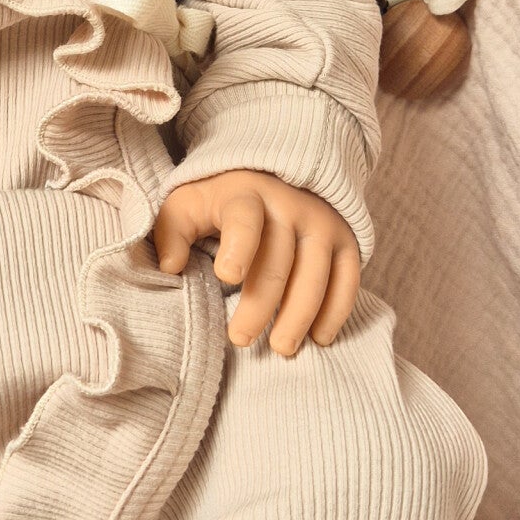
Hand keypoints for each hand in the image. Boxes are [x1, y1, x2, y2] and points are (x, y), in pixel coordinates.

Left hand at [151, 170, 359, 355]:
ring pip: (315, 275)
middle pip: (278, 261)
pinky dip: (336, 311)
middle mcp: (290, 206)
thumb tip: (171, 267)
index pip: (244, 220)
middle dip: (260, 305)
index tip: (226, 276)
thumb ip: (172, 233)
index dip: (239, 247)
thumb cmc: (222, 200)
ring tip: (282, 347)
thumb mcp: (187, 204)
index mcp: (245, 195)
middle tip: (240, 339)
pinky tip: (319, 338)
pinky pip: (347, 279)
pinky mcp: (345, 240)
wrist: (277, 172)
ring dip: (299, 316)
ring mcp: (322, 223)